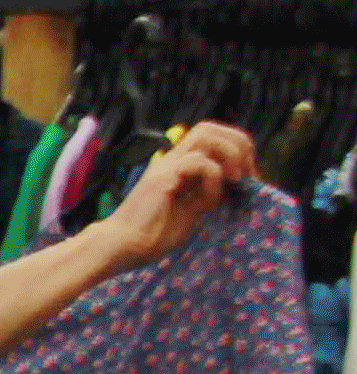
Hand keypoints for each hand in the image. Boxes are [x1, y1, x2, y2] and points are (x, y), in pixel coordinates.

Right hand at [95, 120, 254, 270]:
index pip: (214, 138)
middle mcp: (172, 160)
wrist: (123, 245)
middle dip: (238, 144)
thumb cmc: (153, 234)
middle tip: (245, 173)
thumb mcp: (193, 210)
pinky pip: (199, 162)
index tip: (250, 178)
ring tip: (234, 179)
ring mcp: (167, 166)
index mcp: (180, 166)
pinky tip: (209, 200)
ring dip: (229, 153)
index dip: (239, 150)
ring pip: (205, 134)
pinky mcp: (163, 177)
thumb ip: (209, 193)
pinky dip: (213, 179)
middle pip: (211, 127)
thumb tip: (237, 184)